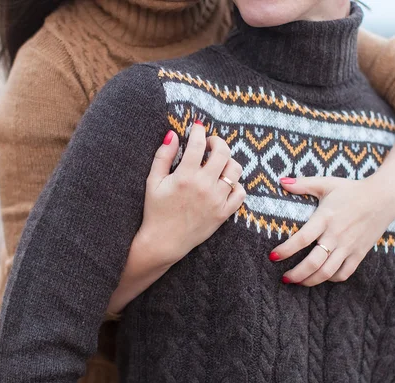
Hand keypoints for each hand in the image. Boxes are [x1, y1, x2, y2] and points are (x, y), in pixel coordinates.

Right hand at [136, 121, 245, 266]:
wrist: (164, 242)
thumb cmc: (156, 211)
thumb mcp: (153, 181)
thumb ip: (163, 156)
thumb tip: (173, 134)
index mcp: (185, 176)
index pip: (198, 144)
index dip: (199, 131)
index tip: (197, 128)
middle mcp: (204, 186)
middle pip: (223, 153)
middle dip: (217, 142)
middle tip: (210, 144)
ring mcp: (216, 200)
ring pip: (235, 171)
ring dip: (228, 162)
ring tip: (218, 164)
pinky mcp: (223, 213)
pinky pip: (240, 193)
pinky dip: (236, 185)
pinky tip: (224, 184)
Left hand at [270, 176, 394, 285]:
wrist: (384, 197)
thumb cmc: (352, 190)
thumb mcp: (326, 183)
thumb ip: (302, 184)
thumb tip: (281, 181)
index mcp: (325, 218)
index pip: (301, 239)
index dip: (286, 250)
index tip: (273, 257)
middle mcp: (336, 235)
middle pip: (313, 263)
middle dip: (296, 274)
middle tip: (284, 278)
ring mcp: (349, 246)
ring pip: (327, 272)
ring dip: (310, 281)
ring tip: (298, 282)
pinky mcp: (359, 253)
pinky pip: (344, 273)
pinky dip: (331, 279)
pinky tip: (321, 276)